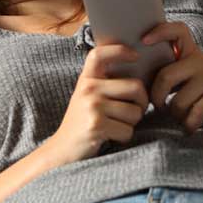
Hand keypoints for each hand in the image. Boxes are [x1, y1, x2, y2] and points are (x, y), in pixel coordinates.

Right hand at [41, 43, 149, 164]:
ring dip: (131, 124)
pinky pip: (128, 130)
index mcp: (86, 79)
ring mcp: (92, 106)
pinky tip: (109, 137)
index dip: (120, 51)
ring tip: (115, 126)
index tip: (136, 56)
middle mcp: (88, 88)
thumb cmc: (82, 123)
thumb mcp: (88, 97)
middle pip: (136, 87)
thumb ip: (106, 84)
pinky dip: (124, 137)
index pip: (100, 54)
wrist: (61, 151)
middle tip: (134, 112)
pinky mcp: (96, 125)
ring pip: (135, 112)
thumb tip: (140, 76)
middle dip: (142, 104)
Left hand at [143, 22, 202, 138]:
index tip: (144, 40)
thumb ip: (172, 74)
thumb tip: (140, 84)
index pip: (178, 31)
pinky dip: (189, 125)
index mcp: (192, 54)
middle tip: (160, 107)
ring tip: (181, 118)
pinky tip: (190, 127)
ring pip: (179, 101)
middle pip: (166, 75)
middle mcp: (202, 61)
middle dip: (157, 98)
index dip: (160, 31)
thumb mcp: (193, 77)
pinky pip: (195, 113)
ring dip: (176, 116)